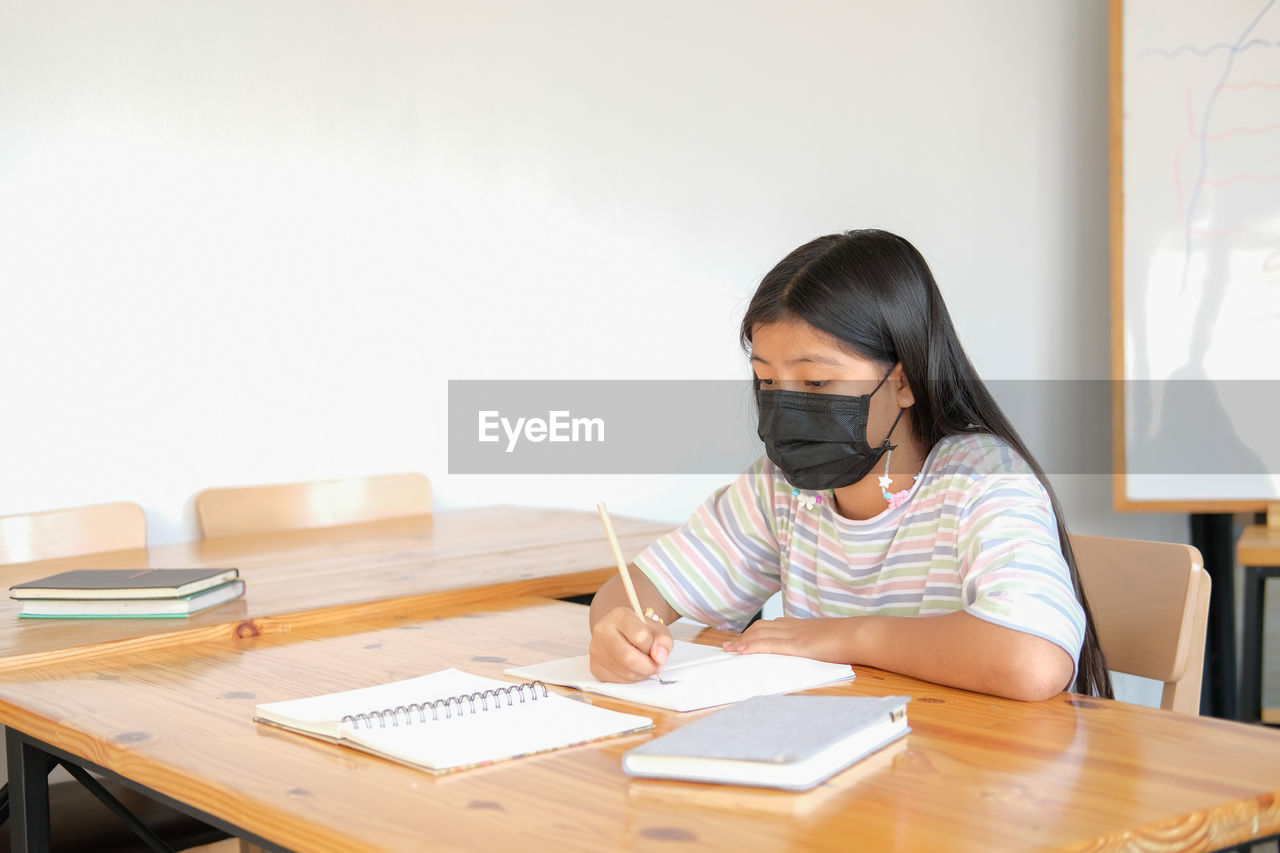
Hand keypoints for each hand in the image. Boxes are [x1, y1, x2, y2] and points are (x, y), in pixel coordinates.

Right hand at [589, 606, 674, 682]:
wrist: (621, 634)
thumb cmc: (640, 632)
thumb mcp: (657, 630)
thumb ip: (664, 641)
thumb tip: (659, 658)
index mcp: (619, 615)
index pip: (641, 636)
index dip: (652, 647)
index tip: (654, 648)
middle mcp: (602, 630)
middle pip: (628, 658)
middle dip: (648, 666)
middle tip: (655, 665)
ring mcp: (595, 650)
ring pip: (625, 672)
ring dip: (641, 674)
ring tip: (644, 665)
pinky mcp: (595, 667)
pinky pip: (618, 681)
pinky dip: (631, 679)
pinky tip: (632, 669)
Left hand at [721, 617, 850, 662]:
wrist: (861, 635)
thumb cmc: (853, 639)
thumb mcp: (832, 640)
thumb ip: (821, 644)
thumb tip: (821, 651)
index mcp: (804, 626)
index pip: (774, 626)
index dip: (757, 631)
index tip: (746, 636)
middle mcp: (796, 627)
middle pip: (763, 628)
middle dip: (745, 636)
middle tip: (730, 643)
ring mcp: (795, 635)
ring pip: (761, 634)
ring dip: (742, 641)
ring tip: (728, 648)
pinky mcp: (796, 645)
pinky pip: (768, 645)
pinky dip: (751, 646)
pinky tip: (740, 650)